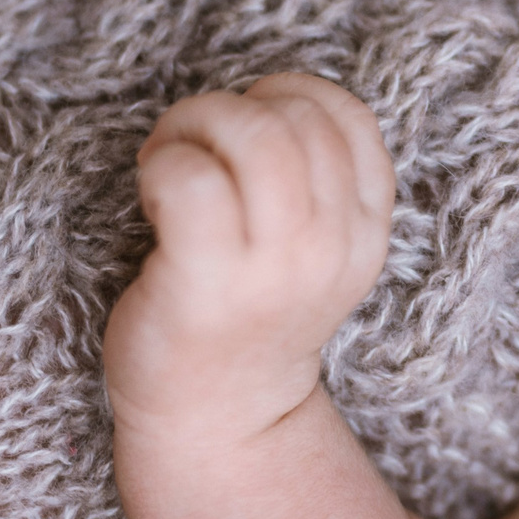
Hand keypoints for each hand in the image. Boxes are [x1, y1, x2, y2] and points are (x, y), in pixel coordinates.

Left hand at [105, 73, 395, 429]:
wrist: (218, 422)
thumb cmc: (248, 315)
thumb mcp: (316, 252)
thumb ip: (318, 184)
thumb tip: (267, 101)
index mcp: (365, 233)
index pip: (350, 117)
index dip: (288, 96)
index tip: (246, 127)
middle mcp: (331, 249)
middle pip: (296, 118)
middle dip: (227, 107)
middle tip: (188, 144)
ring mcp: (273, 271)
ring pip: (252, 136)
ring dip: (192, 124)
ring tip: (168, 159)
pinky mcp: (207, 286)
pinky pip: (191, 179)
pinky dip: (162, 165)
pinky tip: (152, 195)